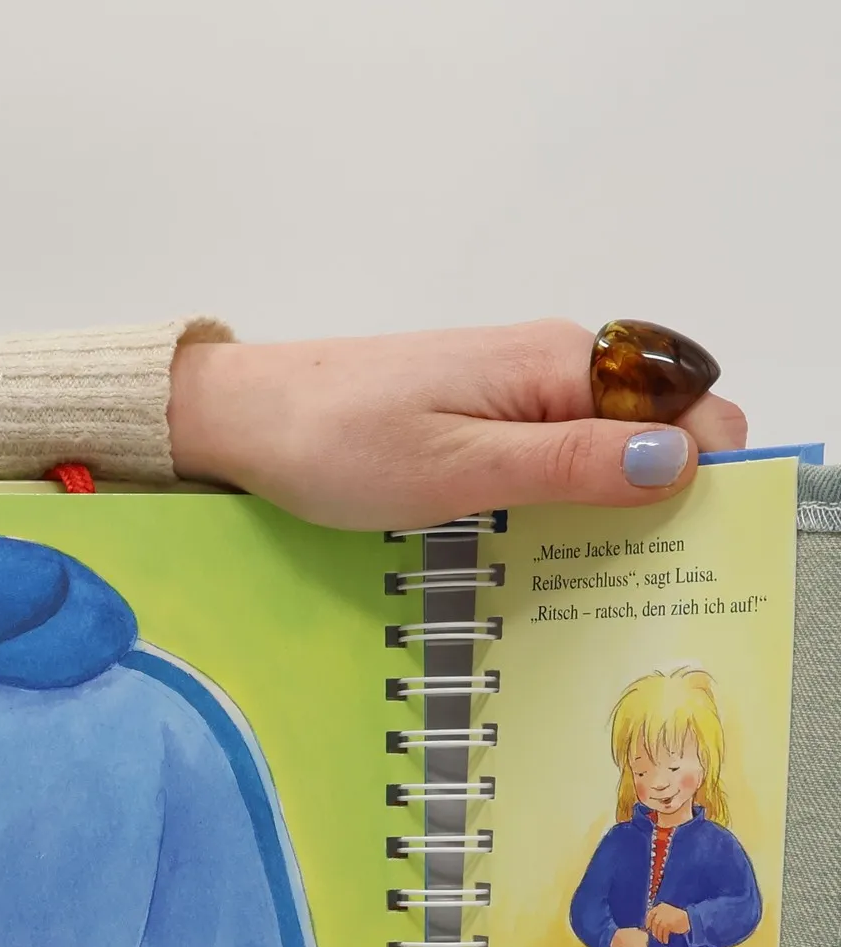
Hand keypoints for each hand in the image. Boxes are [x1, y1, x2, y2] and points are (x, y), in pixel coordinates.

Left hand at [167, 321, 746, 530]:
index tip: (686, 547)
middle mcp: (549, 365)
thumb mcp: (459, 468)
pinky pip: (549, 455)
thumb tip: (677, 460)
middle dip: (659, 500)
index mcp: (560, 364)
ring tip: (587, 578)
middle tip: (633, 582)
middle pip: (652, 429)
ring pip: (600, 447)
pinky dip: (556, 499)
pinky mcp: (475, 414)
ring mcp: (511, 390)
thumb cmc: (335, 441)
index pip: (691, 407)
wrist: (240, 418)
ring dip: (606, 507)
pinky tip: (536, 549)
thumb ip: (570, 464)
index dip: (706, 474)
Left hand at [646, 904, 691, 942]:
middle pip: (654, 922)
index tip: (648, 927)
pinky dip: (664, 937)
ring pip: (658, 928)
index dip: (648, 921)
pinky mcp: (668, 923)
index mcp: (661, 906)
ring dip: (659, 935)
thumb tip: (650, 927)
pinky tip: (665, 941)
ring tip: (660, 940)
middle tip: (655, 936)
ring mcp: (664, 917)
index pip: (651, 914)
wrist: (690, 919)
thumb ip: (659, 916)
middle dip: (654, 930)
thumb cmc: (678, 917)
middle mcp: (661, 911)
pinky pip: (664, 932)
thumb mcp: (668, 913)